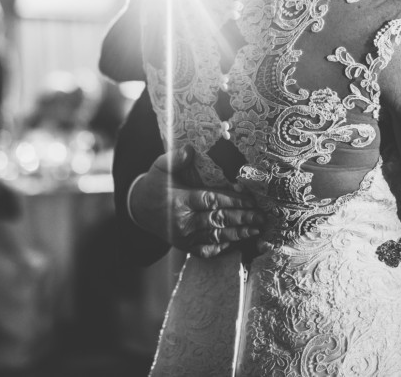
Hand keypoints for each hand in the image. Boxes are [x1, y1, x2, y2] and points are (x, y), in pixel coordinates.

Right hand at [130, 153, 265, 257]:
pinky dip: (224, 247)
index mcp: (179, 202)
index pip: (210, 201)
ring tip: (256, 229)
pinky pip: (208, 250)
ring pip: (216, 236)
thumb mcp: (160, 168)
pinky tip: (239, 241)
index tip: (250, 199)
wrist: (139, 209)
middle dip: (242, 218)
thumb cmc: (155, 185)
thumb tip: (190, 150)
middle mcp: (183, 223)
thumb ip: (175, 158)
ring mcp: (185, 238)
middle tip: (261, 216)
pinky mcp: (186, 247)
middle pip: (217, 220)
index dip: (232, 201)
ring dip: (238, 234)